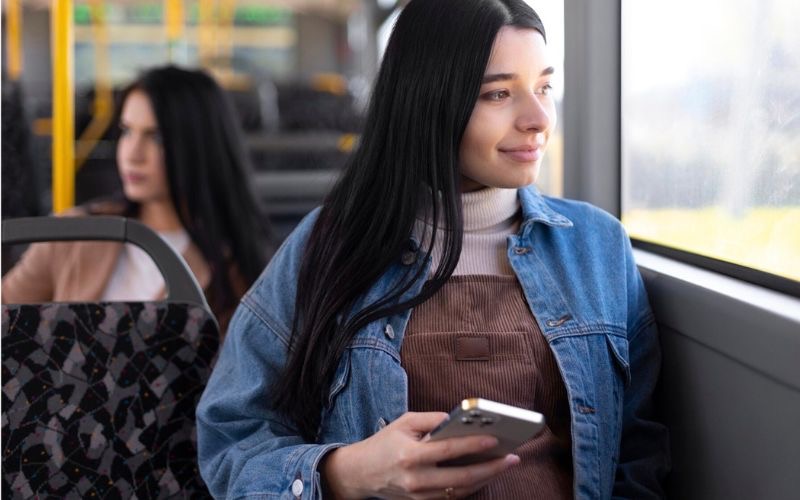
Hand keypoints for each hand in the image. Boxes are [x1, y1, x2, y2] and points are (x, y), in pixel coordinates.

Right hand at [321, 412, 519, 498]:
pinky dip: (471, 486)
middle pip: (461, 477)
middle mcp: (416, 479)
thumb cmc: (384, 443)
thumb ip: (433, 419)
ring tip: (504, 465)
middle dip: (490, 468)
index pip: (448, 450)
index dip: (473, 444)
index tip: (495, 438)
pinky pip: (452, 496)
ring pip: (460, 490)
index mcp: (410, 455)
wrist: (360, 473)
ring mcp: (419, 495)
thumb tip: (460, 419)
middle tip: (512, 457)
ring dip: (485, 478)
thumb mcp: (405, 422)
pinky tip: (485, 474)